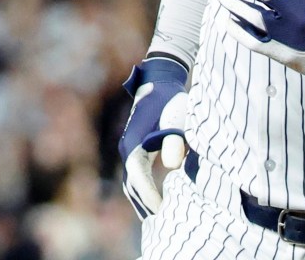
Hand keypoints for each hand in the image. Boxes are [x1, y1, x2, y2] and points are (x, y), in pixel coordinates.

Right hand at [117, 57, 187, 219]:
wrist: (160, 82)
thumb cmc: (171, 100)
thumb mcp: (177, 116)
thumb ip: (175, 140)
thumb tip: (172, 166)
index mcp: (134, 143)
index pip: (137, 177)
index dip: (149, 195)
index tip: (162, 210)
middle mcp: (128, 148)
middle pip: (131, 185)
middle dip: (144, 204)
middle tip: (161, 223)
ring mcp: (130, 149)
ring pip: (132, 182)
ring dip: (143, 200)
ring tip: (158, 218)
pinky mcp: (137, 149)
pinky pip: (137, 175)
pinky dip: (144, 190)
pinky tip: (157, 199)